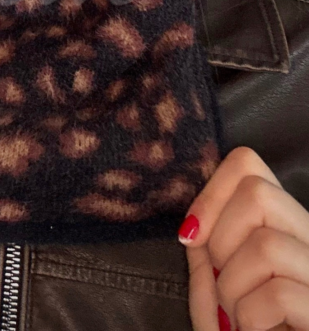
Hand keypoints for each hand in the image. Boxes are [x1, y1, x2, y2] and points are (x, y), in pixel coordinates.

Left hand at [177, 145, 308, 330]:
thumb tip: (195, 229)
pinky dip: (252, 317)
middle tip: (223, 283)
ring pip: (266, 244)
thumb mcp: (218, 301)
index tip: (191, 236)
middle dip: (220, 237)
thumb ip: (207, 261)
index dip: (211, 191)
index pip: (249, 164)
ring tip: (241, 319)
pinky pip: (280, 293)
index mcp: (288, 230)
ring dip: (233, 287)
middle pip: (259, 191)